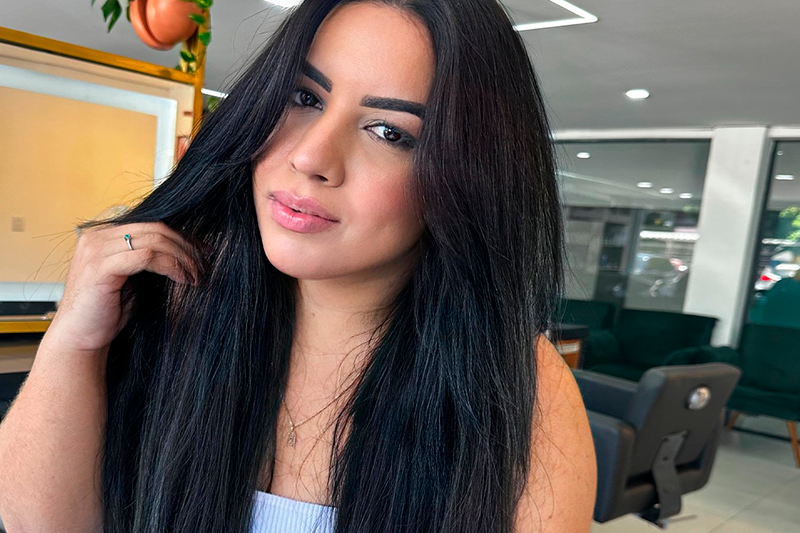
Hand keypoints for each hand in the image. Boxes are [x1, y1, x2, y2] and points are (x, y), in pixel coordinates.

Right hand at [47, 222, 201, 353]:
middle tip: (202, 266)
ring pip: (154, 241)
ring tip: (195, 276)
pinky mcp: (100, 268)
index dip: (181, 237)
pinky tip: (181, 279)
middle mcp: (96, 237)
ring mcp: (96, 251)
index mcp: (103, 235)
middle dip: (185, 247)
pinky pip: (145, 257)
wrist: (80, 337)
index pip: (151, 225)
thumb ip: (148, 259)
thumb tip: (186, 250)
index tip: (202, 252)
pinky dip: (169, 266)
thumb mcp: (133, 278)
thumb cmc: (107, 311)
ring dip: (181, 258)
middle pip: (155, 229)